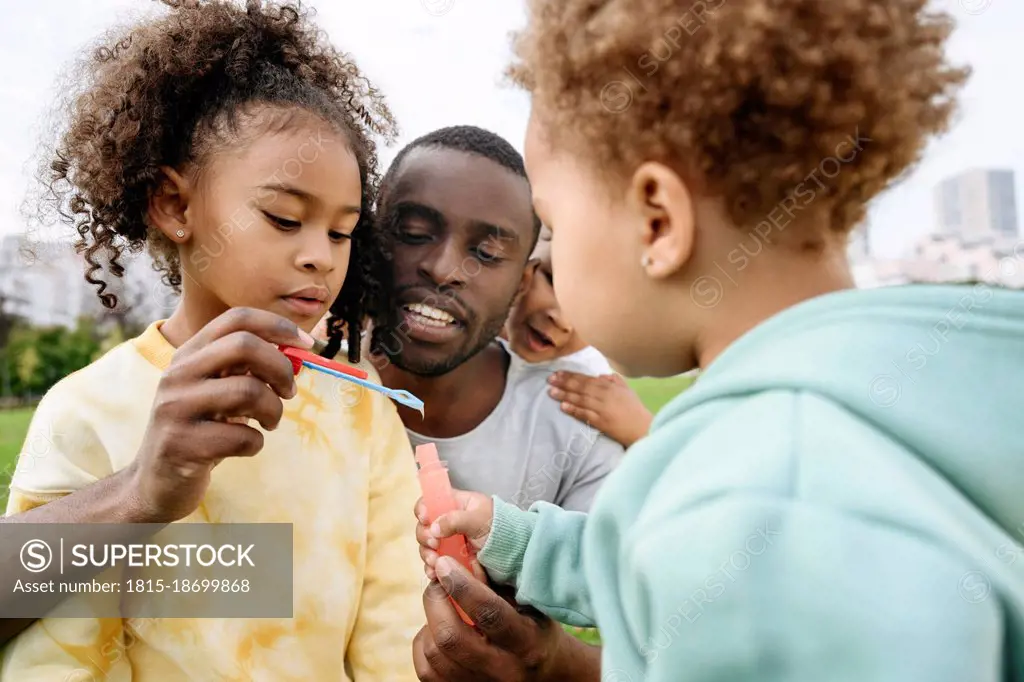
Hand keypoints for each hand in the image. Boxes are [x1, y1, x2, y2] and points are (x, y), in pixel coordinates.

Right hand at [127, 307, 315, 522]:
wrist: (156, 483)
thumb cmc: (201, 430)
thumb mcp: (217, 391)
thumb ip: (246, 368)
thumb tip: (297, 349)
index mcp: (188, 355)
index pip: (236, 318)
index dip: (278, 326)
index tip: (306, 344)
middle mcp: (177, 374)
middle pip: (244, 346)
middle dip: (281, 368)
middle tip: (289, 392)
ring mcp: (175, 408)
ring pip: (248, 391)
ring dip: (274, 410)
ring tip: (269, 422)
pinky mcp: (181, 445)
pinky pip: (242, 437)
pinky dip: (256, 443)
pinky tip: (246, 447)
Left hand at [413, 559, 563, 681]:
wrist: (545, 675)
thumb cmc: (536, 629)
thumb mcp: (530, 604)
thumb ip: (498, 584)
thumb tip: (464, 559)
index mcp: (527, 645)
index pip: (489, 614)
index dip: (462, 586)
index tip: (445, 562)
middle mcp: (503, 672)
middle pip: (451, 637)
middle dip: (436, 600)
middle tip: (437, 579)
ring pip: (433, 653)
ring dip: (430, 620)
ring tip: (443, 603)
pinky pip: (426, 669)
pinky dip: (425, 642)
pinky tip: (439, 629)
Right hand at [415, 490, 492, 580]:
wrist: (516, 551)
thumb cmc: (500, 528)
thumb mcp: (478, 519)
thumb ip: (455, 520)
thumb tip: (433, 527)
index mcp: (456, 504)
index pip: (431, 501)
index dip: (423, 509)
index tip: (425, 519)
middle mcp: (449, 522)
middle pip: (425, 526)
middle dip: (425, 536)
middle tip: (434, 544)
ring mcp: (450, 541)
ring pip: (428, 546)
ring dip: (427, 553)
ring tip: (435, 561)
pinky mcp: (452, 559)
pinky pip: (435, 562)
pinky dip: (432, 567)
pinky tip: (434, 573)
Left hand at [547, 371, 652, 447]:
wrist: (643, 427)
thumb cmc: (634, 409)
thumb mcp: (626, 390)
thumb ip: (614, 380)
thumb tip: (600, 375)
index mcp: (610, 386)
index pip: (586, 379)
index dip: (571, 376)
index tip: (558, 373)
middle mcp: (604, 395)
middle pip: (580, 387)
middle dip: (564, 383)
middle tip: (550, 380)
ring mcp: (602, 408)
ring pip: (580, 399)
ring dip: (564, 395)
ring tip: (551, 392)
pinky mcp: (601, 422)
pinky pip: (584, 414)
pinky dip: (573, 410)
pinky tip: (563, 406)